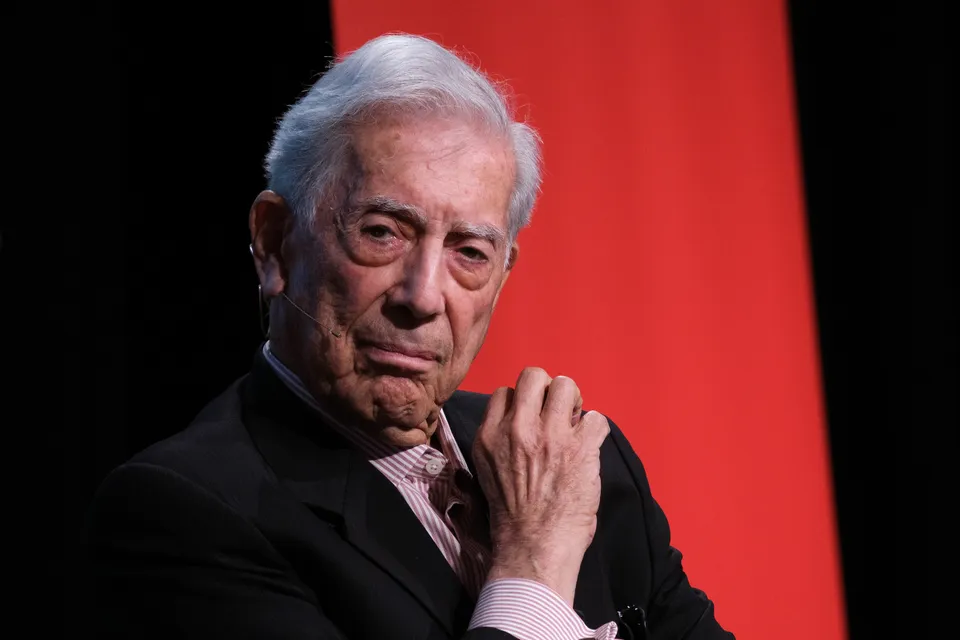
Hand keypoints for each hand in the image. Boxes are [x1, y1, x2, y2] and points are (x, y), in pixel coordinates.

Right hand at [472, 367, 609, 605]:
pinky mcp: (581, 448)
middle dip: (548, 390)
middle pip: (534, 376)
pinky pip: (597, 418)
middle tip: (557, 413)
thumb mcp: (486, 471)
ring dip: (574, 403)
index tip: (533, 419)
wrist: (533, 547)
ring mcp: (550, 436)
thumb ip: (500, 440)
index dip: (523, 402)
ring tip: (575, 426)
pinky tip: (590, 447)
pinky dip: (596, 431)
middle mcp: (518, 429)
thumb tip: (522, 420)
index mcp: (490, 435)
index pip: (505, 392)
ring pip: (567, 385)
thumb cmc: (511, 517)